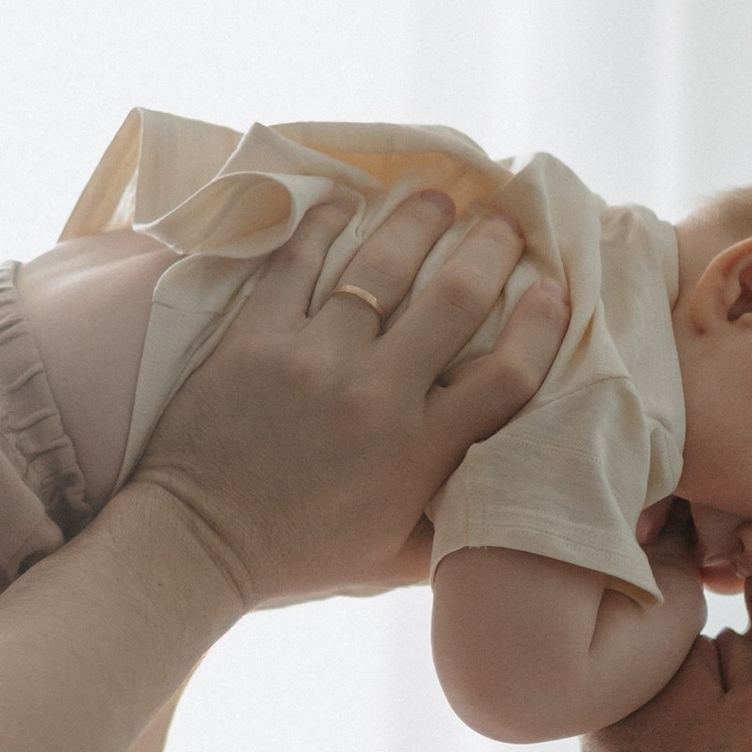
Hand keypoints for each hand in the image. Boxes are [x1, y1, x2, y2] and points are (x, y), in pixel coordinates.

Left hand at [130, 191, 568, 610]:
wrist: (198, 546)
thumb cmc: (301, 555)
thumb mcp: (395, 556)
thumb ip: (453, 522)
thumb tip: (504, 490)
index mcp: (420, 454)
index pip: (507, 374)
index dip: (542, 324)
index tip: (552, 289)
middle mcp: (376, 397)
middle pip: (456, 297)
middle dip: (489, 247)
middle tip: (502, 220)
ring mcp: (315, 359)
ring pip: (382, 265)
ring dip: (417, 219)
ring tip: (436, 195)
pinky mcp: (256, 337)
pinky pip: (298, 261)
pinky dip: (325, 224)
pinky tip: (344, 202)